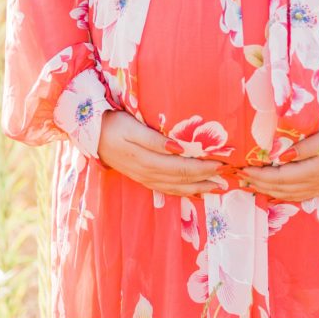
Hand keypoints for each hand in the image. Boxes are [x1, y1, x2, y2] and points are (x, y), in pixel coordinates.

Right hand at [98, 110, 227, 196]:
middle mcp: (147, 173)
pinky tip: (196, 193)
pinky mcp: (142, 178)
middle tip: (227, 177)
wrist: (91, 135)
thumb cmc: (114, 124)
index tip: (221, 163)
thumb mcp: (132, 128)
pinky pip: (166, 189)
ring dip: (197, 188)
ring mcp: (144, 178)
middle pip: (181, 179)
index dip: (202, 167)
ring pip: (175, 188)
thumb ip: (154, 139)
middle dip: (205, 179)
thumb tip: (178, 148)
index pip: (181, 167)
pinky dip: (183, 193)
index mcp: (147, 159)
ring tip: (218, 188)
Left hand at [238, 118, 318, 201]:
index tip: (244, 167)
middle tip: (240, 176)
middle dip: (259, 183)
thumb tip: (282, 156)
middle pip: (281, 187)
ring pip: (288, 194)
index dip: (261, 175)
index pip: (281, 176)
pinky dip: (281, 195)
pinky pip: (297, 196)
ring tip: (250, 184)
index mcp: (315, 169)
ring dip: (267, 190)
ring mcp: (318, 186)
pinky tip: (272, 192)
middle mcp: (315, 181)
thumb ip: (305, 147)